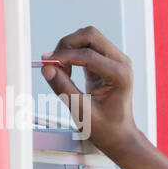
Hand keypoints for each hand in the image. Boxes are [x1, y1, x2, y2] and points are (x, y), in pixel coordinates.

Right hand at [40, 25, 144, 156]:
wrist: (118, 133)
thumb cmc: (104, 127)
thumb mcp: (81, 111)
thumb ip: (64, 89)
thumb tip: (46, 68)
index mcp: (120, 75)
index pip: (88, 55)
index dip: (64, 56)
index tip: (45, 62)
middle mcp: (121, 62)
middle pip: (90, 35)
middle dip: (67, 44)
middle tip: (52, 62)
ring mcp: (116, 59)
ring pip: (88, 37)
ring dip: (69, 47)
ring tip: (61, 70)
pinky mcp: (107, 60)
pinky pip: (87, 46)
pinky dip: (72, 53)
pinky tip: (66, 70)